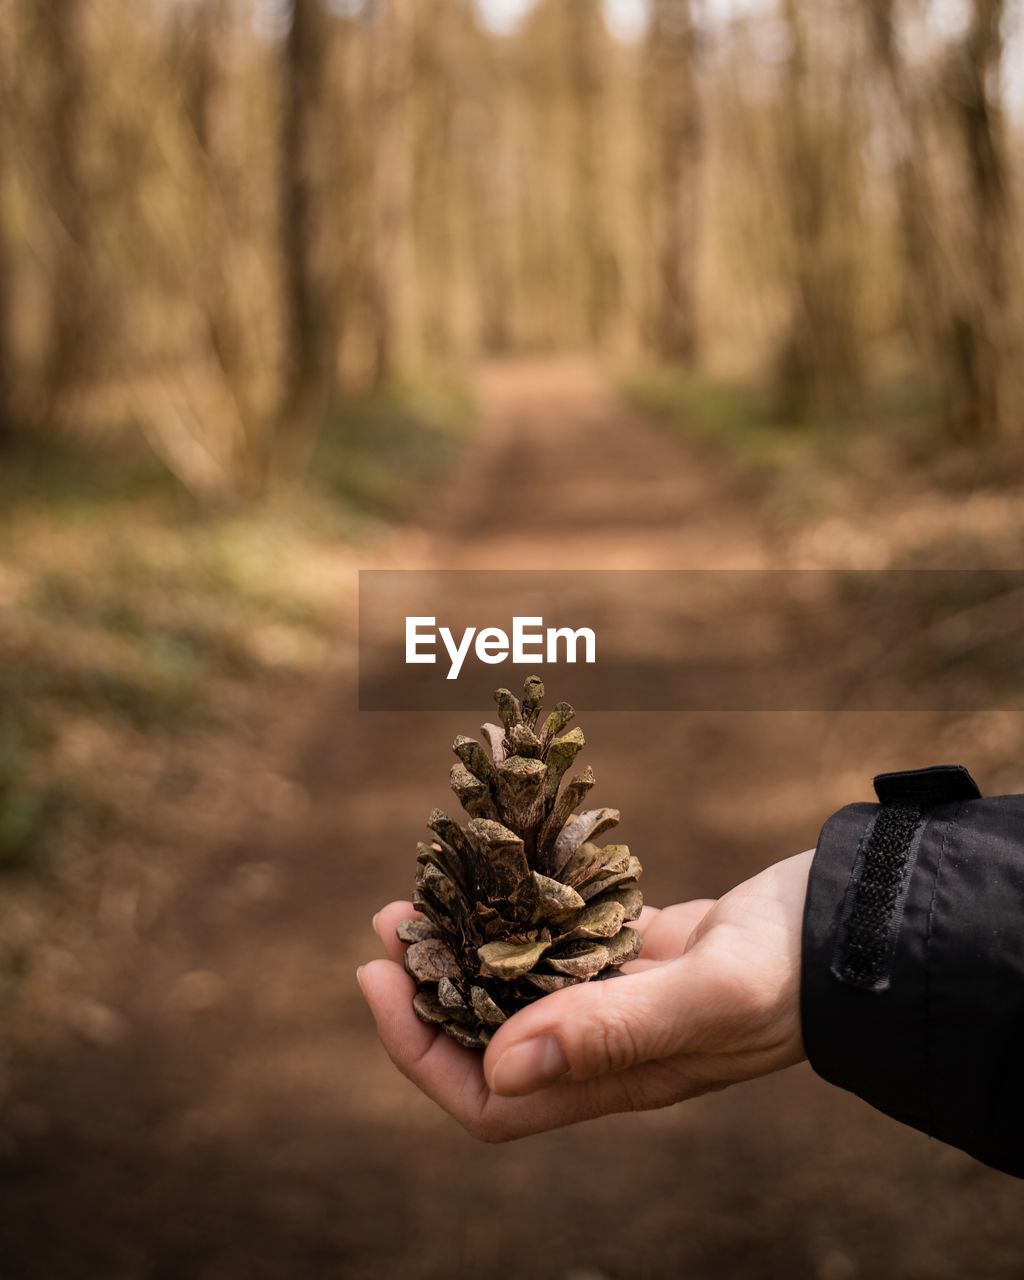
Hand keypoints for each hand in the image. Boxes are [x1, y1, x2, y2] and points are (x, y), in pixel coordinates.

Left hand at [358, 850, 811, 1141]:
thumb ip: (616, 1031)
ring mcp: (617, 996)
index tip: (378, 980)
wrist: (857, 925)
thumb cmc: (792, 969)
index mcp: (614, 1079)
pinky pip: (557, 939)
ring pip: (516, 986)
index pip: (488, 1100)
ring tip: (422, 892)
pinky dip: (517, 912)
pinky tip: (499, 869)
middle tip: (390, 922)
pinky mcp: (635, 949)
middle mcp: (603, 1047)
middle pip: (486, 1041)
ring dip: (464, 945)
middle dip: (426, 990)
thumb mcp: (710, 997)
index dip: (419, 1052)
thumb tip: (500, 1065)